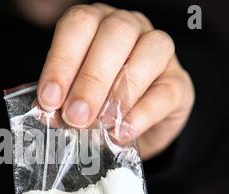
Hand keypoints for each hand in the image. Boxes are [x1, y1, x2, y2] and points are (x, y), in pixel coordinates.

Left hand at [37, 3, 194, 159]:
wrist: (133, 127)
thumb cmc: (97, 105)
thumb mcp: (74, 100)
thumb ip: (62, 102)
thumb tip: (48, 114)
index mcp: (95, 25)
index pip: (79, 25)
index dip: (61, 62)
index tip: (49, 100)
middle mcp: (129, 28)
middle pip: (115, 34)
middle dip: (91, 79)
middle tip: (75, 116)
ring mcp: (159, 52)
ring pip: (149, 52)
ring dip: (120, 92)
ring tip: (100, 124)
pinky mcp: (179, 82)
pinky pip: (167, 90)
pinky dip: (143, 113)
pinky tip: (123, 132)